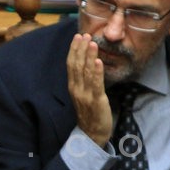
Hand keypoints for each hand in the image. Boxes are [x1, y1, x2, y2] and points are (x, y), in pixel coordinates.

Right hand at [66, 33, 112, 147]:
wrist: (91, 135)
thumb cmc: (89, 114)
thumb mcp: (83, 95)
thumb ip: (83, 81)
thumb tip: (88, 64)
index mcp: (73, 87)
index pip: (71, 65)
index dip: (74, 50)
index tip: (77, 37)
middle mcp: (76, 89)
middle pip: (76, 65)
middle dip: (80, 49)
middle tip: (84, 34)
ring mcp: (85, 95)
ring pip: (86, 72)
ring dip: (89, 56)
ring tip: (92, 43)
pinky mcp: (96, 100)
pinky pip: (96, 84)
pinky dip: (97, 72)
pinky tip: (98, 62)